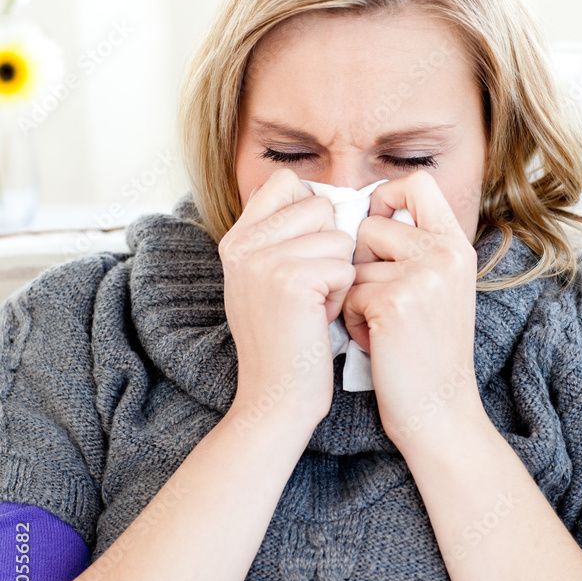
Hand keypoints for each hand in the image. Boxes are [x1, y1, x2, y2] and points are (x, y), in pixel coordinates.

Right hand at [219, 168, 355, 430]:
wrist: (275, 399)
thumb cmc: (285, 344)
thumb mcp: (266, 282)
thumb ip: (281, 238)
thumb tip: (326, 197)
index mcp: (237, 239)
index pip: (285, 181)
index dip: (311, 209)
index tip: (310, 249)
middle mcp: (244, 244)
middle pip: (319, 204)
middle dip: (330, 246)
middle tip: (312, 288)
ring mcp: (264, 260)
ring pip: (338, 236)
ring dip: (339, 273)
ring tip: (316, 307)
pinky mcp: (292, 279)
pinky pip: (345, 266)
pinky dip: (343, 296)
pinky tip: (321, 320)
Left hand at [341, 169, 481, 455]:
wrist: (439, 412)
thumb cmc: (426, 353)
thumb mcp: (437, 288)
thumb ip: (414, 248)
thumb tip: (364, 209)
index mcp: (456, 244)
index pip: (417, 182)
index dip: (386, 195)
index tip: (375, 227)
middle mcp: (445, 252)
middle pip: (371, 221)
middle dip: (360, 260)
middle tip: (379, 299)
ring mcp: (423, 274)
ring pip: (353, 260)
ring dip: (353, 294)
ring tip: (379, 325)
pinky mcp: (395, 300)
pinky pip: (347, 291)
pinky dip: (349, 319)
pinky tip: (374, 342)